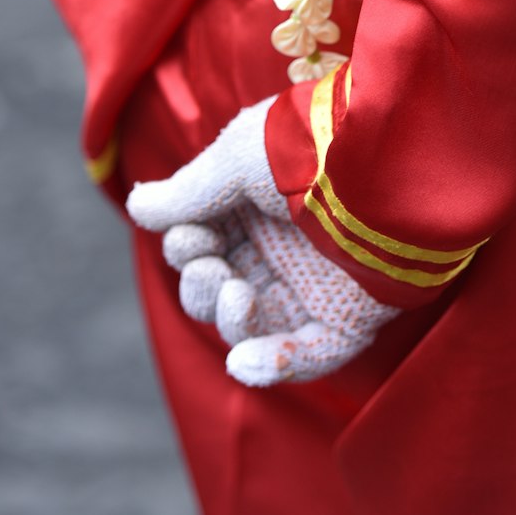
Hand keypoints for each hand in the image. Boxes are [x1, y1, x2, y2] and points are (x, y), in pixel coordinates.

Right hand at [126, 97, 397, 385]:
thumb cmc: (303, 150)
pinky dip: (273, 365)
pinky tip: (244, 363)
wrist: (376, 164)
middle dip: (203, 288)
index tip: (188, 237)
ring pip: (256, 326)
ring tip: (237, 294)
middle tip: (210, 266)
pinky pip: (309, 356)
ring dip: (232, 321)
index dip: (187, 250)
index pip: (207, 245)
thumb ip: (187, 192)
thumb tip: (139, 206)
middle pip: (221, 291)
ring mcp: (317, 283)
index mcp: (258, 204)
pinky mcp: (349, 317)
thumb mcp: (234, 159)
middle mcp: (286, 246)